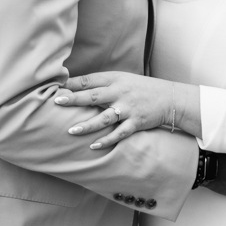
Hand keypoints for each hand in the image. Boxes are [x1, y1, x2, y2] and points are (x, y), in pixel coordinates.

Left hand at [55, 71, 175, 148]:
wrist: (169, 98)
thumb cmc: (141, 88)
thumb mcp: (122, 79)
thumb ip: (102, 84)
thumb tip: (76, 87)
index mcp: (114, 79)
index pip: (89, 80)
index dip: (72, 84)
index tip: (56, 87)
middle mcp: (120, 93)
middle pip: (93, 96)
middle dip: (74, 99)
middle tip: (57, 102)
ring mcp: (128, 108)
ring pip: (104, 117)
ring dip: (87, 125)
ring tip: (71, 131)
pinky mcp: (136, 122)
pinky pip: (119, 133)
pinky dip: (107, 140)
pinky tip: (94, 146)